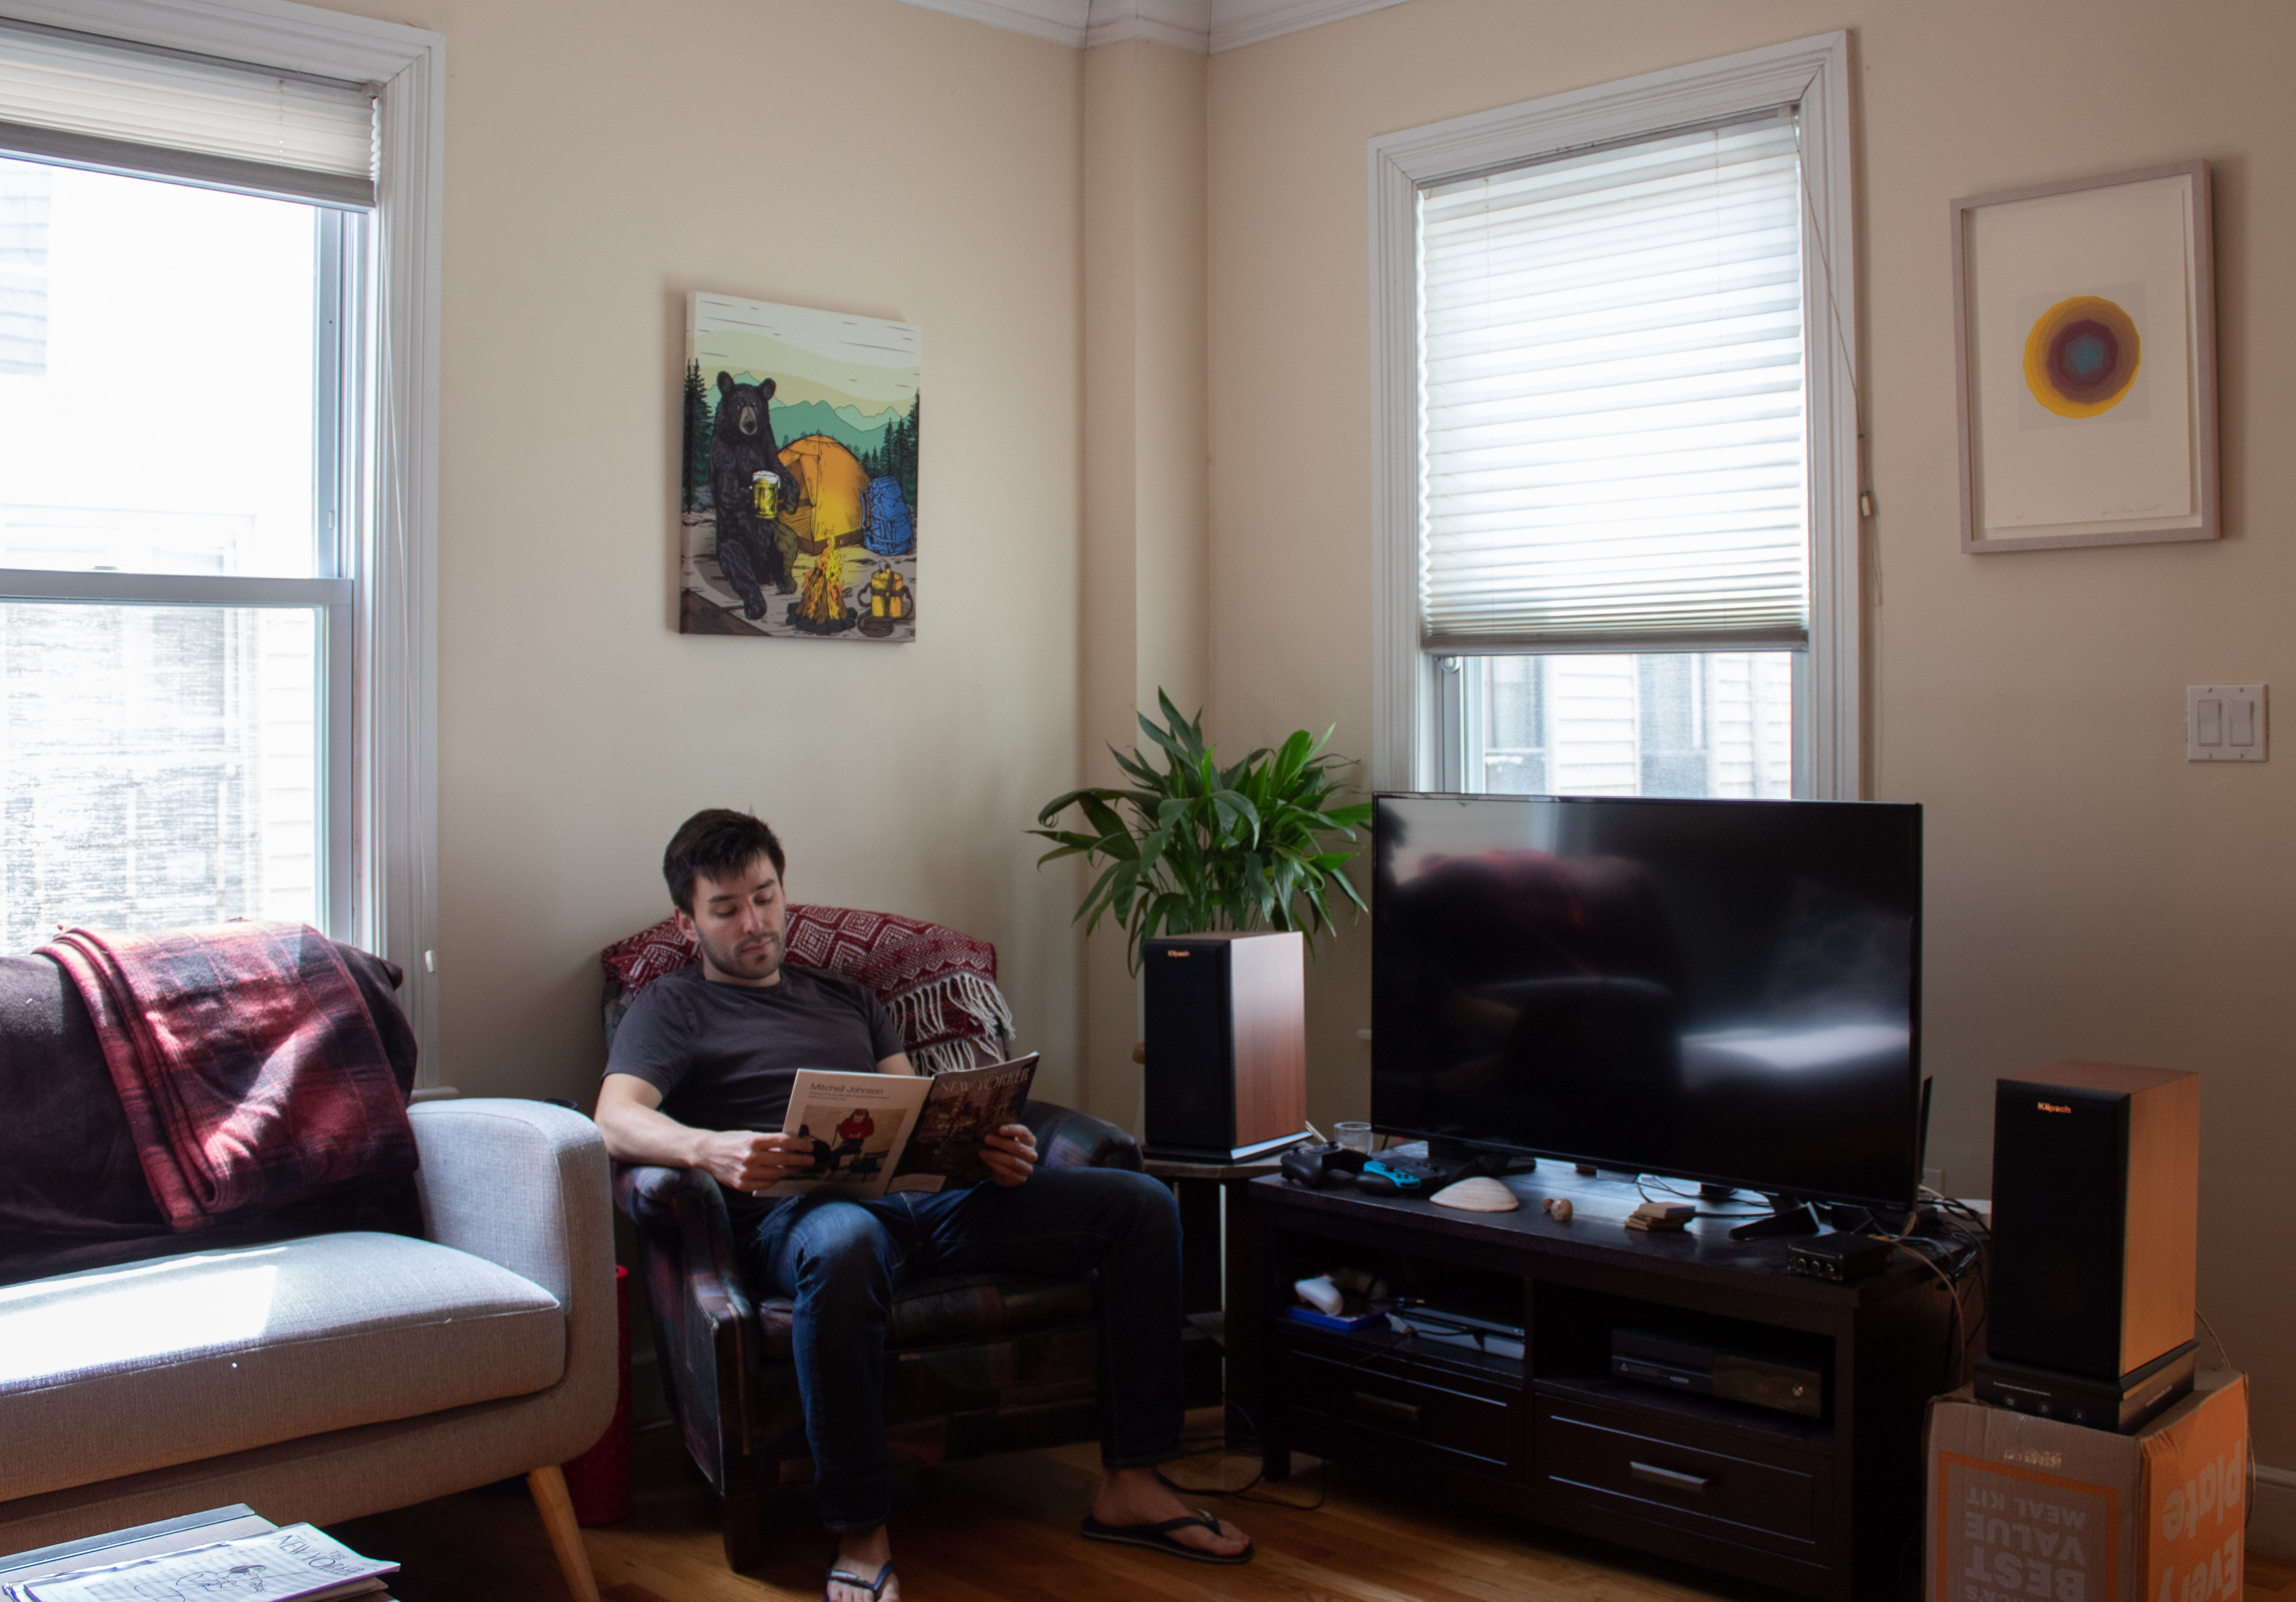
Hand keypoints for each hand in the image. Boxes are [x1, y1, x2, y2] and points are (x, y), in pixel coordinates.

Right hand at [695, 1130, 815, 1194]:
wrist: (706, 1152)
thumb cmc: (730, 1141)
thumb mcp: (749, 1135)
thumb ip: (768, 1142)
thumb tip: (790, 1146)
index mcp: (753, 1140)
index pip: (783, 1142)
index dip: (799, 1145)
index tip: (809, 1147)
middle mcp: (750, 1157)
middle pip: (783, 1160)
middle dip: (800, 1160)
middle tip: (810, 1160)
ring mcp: (746, 1172)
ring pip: (776, 1174)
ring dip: (790, 1171)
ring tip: (798, 1168)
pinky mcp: (741, 1184)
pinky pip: (765, 1184)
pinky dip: (775, 1180)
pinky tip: (780, 1176)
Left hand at [980, 1122, 1036, 1187]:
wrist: (1005, 1171)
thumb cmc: (1005, 1151)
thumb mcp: (1006, 1140)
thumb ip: (1002, 1135)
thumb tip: (988, 1127)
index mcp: (1030, 1141)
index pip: (1024, 1133)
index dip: (1013, 1130)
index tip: (999, 1129)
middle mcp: (1031, 1154)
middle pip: (1018, 1148)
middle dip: (1001, 1143)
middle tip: (986, 1139)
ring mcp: (1027, 1168)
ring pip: (1013, 1161)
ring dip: (996, 1156)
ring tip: (982, 1152)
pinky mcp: (1020, 1179)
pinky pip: (1008, 1172)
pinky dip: (995, 1166)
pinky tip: (986, 1161)